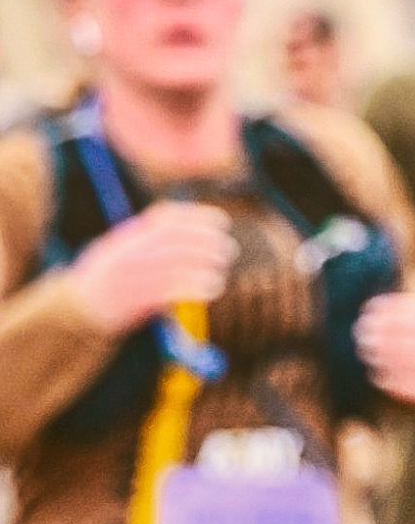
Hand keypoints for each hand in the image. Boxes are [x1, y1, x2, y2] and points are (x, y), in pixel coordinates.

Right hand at [67, 202, 234, 333]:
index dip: (195, 216)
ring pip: (174, 264)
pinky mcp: (133, 299)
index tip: (220, 220)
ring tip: (221, 268)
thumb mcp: (120, 248)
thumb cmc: (106, 279)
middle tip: (228, 248)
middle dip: (205, 241)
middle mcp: (129, 251)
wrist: (76, 307)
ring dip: (203, 263)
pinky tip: (212, 287)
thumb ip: (147, 237)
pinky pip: (169, 290)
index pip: (164, 218)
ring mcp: (131, 275)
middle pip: (173, 240)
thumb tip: (186, 226)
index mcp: (127, 236)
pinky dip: (193, 286)